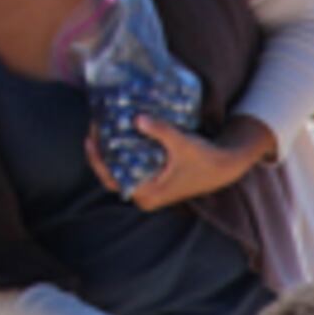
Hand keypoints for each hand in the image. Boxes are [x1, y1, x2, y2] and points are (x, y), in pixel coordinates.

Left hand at [91, 112, 272, 212]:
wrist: (223, 168)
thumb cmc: (204, 159)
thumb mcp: (183, 143)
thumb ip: (161, 131)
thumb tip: (137, 118)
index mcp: (147, 193)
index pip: (111, 179)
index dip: (97, 159)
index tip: (90, 138)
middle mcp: (144, 196)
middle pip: (111, 175)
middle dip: (101, 151)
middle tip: (95, 126)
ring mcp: (148, 189)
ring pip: (120, 171)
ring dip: (111, 151)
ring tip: (103, 127)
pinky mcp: (152, 181)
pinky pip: (130, 168)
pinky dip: (123, 153)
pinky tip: (119, 134)